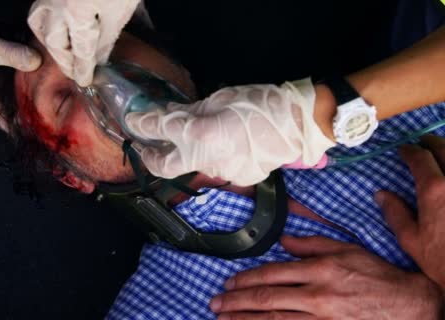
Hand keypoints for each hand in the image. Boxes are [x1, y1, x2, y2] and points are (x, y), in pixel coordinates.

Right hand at [0, 0, 41, 130]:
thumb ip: (12, 55)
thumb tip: (37, 63)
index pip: (2, 118)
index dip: (18, 129)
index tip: (38, 135)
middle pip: (12, 102)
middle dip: (30, 108)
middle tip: (53, 112)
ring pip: (13, 83)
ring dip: (29, 85)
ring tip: (51, 90)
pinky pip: (12, 64)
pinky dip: (24, 64)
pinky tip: (39, 62)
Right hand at [27, 0, 140, 85]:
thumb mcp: (121, 10)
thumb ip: (108, 36)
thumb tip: (98, 57)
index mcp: (77, 11)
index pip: (81, 48)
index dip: (84, 68)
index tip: (85, 80)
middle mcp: (57, 2)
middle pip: (55, 39)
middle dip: (66, 58)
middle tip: (76, 70)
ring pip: (40, 22)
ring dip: (51, 40)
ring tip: (65, 52)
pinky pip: (42, 11)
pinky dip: (47, 22)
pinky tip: (60, 28)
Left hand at [125, 78, 335, 186]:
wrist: (299, 124)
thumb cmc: (260, 103)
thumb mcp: (220, 98)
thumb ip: (191, 110)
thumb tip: (170, 114)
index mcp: (198, 135)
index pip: (159, 130)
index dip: (142, 124)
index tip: (133, 121)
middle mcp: (204, 159)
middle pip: (165, 167)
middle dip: (150, 159)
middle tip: (146, 150)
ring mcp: (221, 173)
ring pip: (195, 164)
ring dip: (191, 153)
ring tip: (201, 137)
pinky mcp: (238, 179)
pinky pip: (219, 167)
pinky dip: (218, 155)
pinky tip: (230, 144)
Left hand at [210, 236, 443, 319]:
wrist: (407, 304)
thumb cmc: (375, 275)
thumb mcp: (345, 249)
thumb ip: (310, 244)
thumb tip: (283, 241)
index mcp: (319, 270)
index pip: (272, 274)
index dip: (246, 279)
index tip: (229, 283)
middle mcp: (317, 295)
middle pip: (267, 299)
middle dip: (236, 302)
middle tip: (215, 304)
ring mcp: (321, 318)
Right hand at [376, 135, 444, 291]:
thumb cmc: (442, 261)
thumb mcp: (411, 241)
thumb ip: (395, 213)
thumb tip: (381, 194)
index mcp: (434, 190)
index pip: (420, 158)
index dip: (410, 151)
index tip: (404, 150)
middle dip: (433, 142)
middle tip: (425, 143)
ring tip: (442, 154)